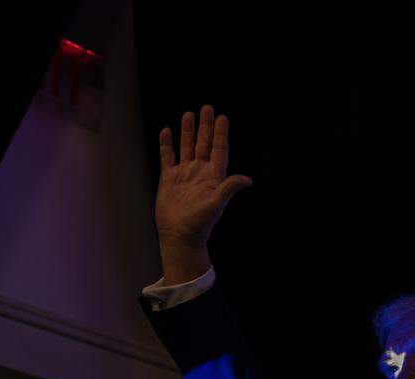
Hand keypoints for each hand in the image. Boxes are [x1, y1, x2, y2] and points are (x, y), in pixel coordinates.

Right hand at [156, 105, 251, 284]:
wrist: (179, 235)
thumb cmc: (200, 223)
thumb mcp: (216, 204)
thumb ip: (229, 188)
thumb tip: (247, 180)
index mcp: (213, 176)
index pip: (218, 150)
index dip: (220, 134)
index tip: (222, 117)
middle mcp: (199, 172)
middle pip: (203, 144)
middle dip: (205, 126)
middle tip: (207, 108)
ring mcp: (184, 174)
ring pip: (186, 147)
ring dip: (187, 132)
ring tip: (189, 115)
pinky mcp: (169, 179)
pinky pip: (168, 157)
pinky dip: (166, 145)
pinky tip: (166, 132)